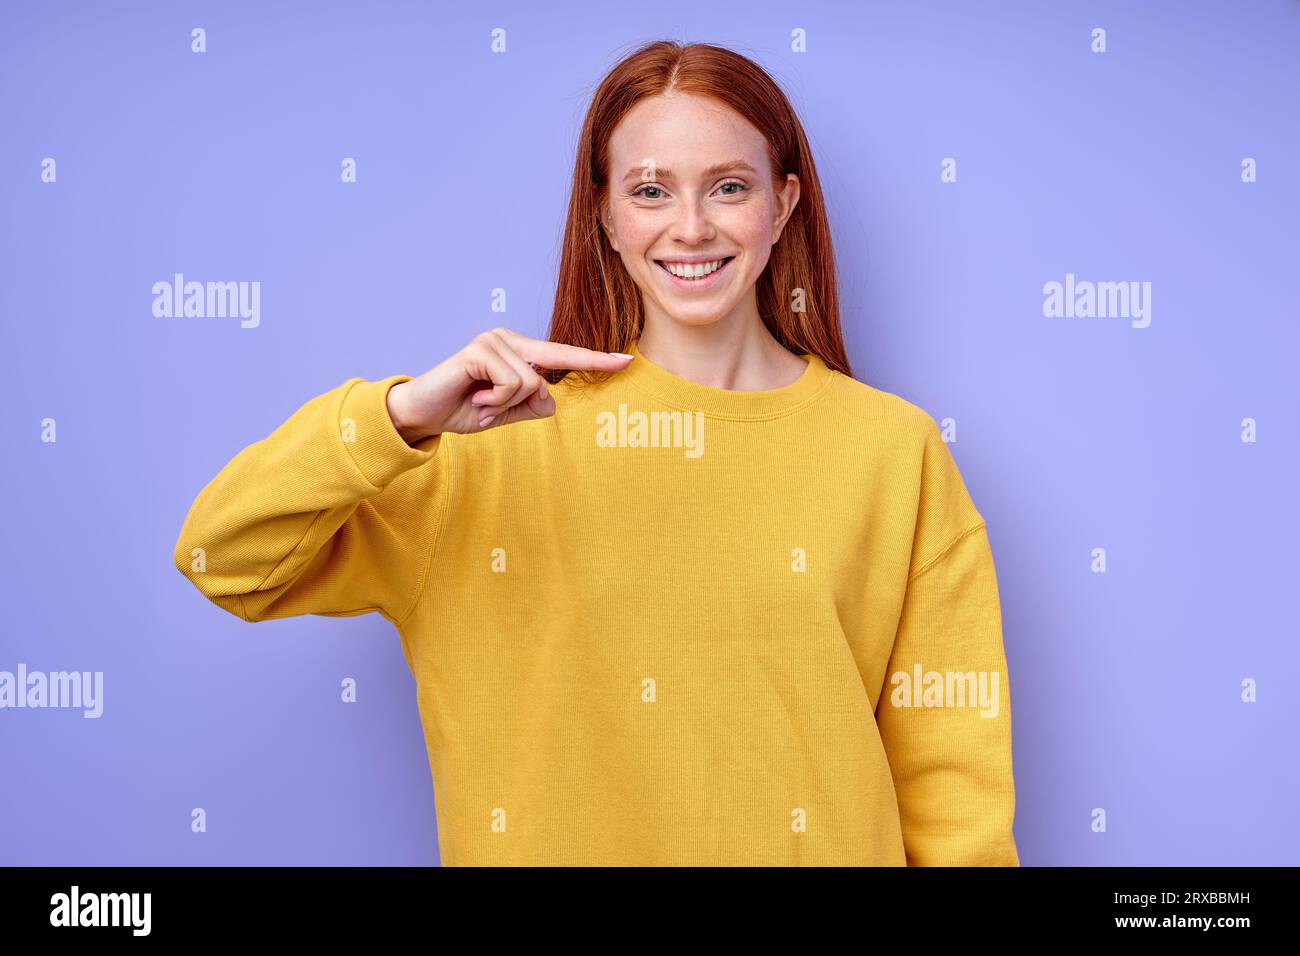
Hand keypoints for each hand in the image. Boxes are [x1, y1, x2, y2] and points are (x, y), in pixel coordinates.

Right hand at [385, 328, 633, 441]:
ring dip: (505, 404)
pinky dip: (496, 401)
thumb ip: (531, 406)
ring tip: (480, 402)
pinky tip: (475, 398)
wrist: (423, 415)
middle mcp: (508, 338)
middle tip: (488, 407)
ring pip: (530, 383)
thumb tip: (552, 399)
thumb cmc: (463, 409)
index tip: (625, 362)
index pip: (563, 355)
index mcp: (518, 350)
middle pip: (547, 373)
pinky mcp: (479, 350)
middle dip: (521, 401)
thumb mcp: (506, 413)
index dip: (595, 360)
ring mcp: (493, 340)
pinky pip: (512, 383)